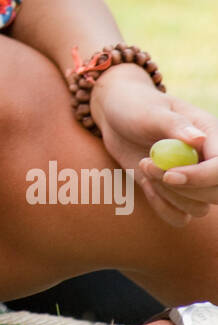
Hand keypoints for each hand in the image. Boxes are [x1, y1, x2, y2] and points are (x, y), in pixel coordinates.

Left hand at [90, 70, 217, 226]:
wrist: (117, 116)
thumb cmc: (137, 106)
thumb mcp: (152, 111)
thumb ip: (175, 125)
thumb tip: (199, 139)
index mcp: (211, 136)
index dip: (201, 177)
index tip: (170, 174)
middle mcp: (208, 161)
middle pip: (216, 193)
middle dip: (181, 188)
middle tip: (147, 164)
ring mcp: (194, 180)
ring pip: (198, 208)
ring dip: (168, 195)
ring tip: (145, 166)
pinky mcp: (177, 194)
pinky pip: (181, 217)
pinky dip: (162, 207)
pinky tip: (146, 185)